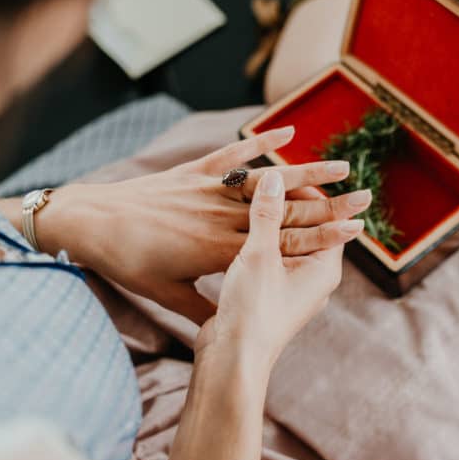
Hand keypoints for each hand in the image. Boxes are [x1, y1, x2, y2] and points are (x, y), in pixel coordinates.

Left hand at [37, 127, 369, 324]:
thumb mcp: (166, 295)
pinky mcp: (194, 172)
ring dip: (309, 171)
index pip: (285, 246)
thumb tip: (223, 329)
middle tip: (366, 196)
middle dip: (332, 204)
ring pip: (269, 180)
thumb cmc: (128, 263)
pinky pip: (234, 155)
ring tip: (342, 163)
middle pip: (288, 211)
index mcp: (222, 252)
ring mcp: (210, 191)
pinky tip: (289, 130)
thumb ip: (200, 308)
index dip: (324, 238)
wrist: (92, 223)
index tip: (356, 231)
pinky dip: (261, 141)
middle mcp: (223, 218)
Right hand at [196, 171, 352, 370]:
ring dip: (270, 221)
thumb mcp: (260, 255)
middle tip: (265, 176)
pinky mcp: (270, 295)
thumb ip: (267, 214)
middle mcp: (314, 278)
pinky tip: (237, 228)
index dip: (306, 190)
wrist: (231, 358)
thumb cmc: (253, 310)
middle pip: (306, 228)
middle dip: (287, 203)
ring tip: (248, 197)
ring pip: (285, 243)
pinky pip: (269, 259)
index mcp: (324, 269)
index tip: (284, 168)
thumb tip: (277, 176)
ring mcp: (292, 288)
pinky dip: (258, 241)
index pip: (325, 216)